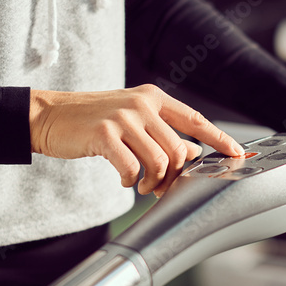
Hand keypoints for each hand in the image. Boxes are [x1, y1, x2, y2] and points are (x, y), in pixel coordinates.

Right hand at [29, 84, 243, 196]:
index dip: (219, 139)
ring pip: (159, 161)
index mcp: (152, 97)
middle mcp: (141, 104)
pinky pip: (132, 168)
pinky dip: (129, 181)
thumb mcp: (132, 120)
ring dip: (153, 182)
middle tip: (159, 188)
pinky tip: (123, 180)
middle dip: (174, 176)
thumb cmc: (92, 121)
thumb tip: (192, 153)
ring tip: (141, 186)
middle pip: (178, 150)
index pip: (195, 119)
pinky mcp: (104, 134)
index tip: (237, 153)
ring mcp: (123, 118)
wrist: (48, 116)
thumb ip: (161, 133)